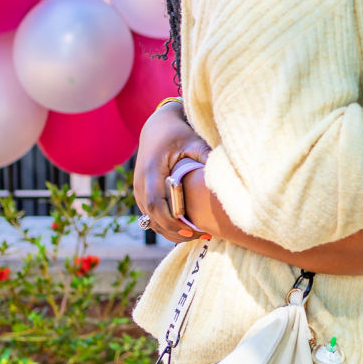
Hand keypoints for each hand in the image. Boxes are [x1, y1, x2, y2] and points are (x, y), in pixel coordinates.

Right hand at [132, 102, 211, 242]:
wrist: (157, 128)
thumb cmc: (178, 134)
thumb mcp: (194, 141)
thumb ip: (206, 156)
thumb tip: (224, 174)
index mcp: (151, 171)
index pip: (156, 204)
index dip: (172, 221)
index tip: (193, 229)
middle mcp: (140, 184)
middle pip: (153, 218)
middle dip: (176, 231)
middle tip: (202, 235)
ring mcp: (138, 192)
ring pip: (152, 221)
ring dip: (172, 231)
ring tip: (199, 234)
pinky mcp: (142, 196)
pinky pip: (152, 217)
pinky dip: (168, 226)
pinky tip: (189, 228)